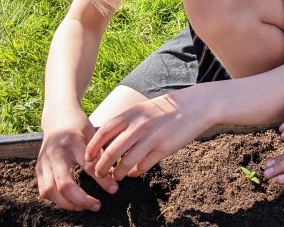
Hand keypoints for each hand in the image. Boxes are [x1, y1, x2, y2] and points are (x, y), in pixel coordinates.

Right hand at [36, 110, 117, 211]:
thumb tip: (115, 175)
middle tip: (96, 205)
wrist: (57, 116)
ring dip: (67, 204)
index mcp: (73, 143)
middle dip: (81, 200)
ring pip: (50, 192)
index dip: (102, 181)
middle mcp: (56, 154)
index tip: (114, 189)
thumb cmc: (79, 125)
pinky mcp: (38, 168)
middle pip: (64, 185)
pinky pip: (44, 191)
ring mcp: (44, 162)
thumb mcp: (93, 134)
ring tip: (84, 207)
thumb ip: (101, 153)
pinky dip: (57, 200)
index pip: (88, 167)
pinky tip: (71, 201)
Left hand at [85, 92, 207, 180]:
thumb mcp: (142, 109)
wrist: (195, 106)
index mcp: (131, 114)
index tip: (88, 158)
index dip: (92, 148)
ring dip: (118, 173)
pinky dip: (136, 172)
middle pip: (111, 152)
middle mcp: (139, 126)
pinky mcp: (164, 149)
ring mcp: (152, 138)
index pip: (103, 133)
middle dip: (101, 167)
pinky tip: (135, 173)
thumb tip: (108, 141)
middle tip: (98, 174)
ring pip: (126, 163)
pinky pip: (144, 166)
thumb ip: (126, 122)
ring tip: (116, 176)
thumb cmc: (165, 109)